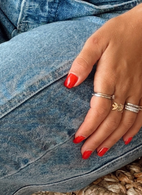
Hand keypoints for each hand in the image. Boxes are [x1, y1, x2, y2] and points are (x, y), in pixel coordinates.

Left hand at [65, 4, 141, 157]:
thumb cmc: (118, 32)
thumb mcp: (96, 41)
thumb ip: (82, 62)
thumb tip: (69, 83)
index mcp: (111, 77)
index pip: (99, 110)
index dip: (89, 127)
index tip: (77, 139)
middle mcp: (125, 88)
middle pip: (111, 121)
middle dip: (97, 139)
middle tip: (85, 153)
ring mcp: (137, 90)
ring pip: (126, 122)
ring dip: (112, 139)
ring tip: (99, 151)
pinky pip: (141, 114)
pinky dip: (133, 130)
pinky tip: (124, 140)